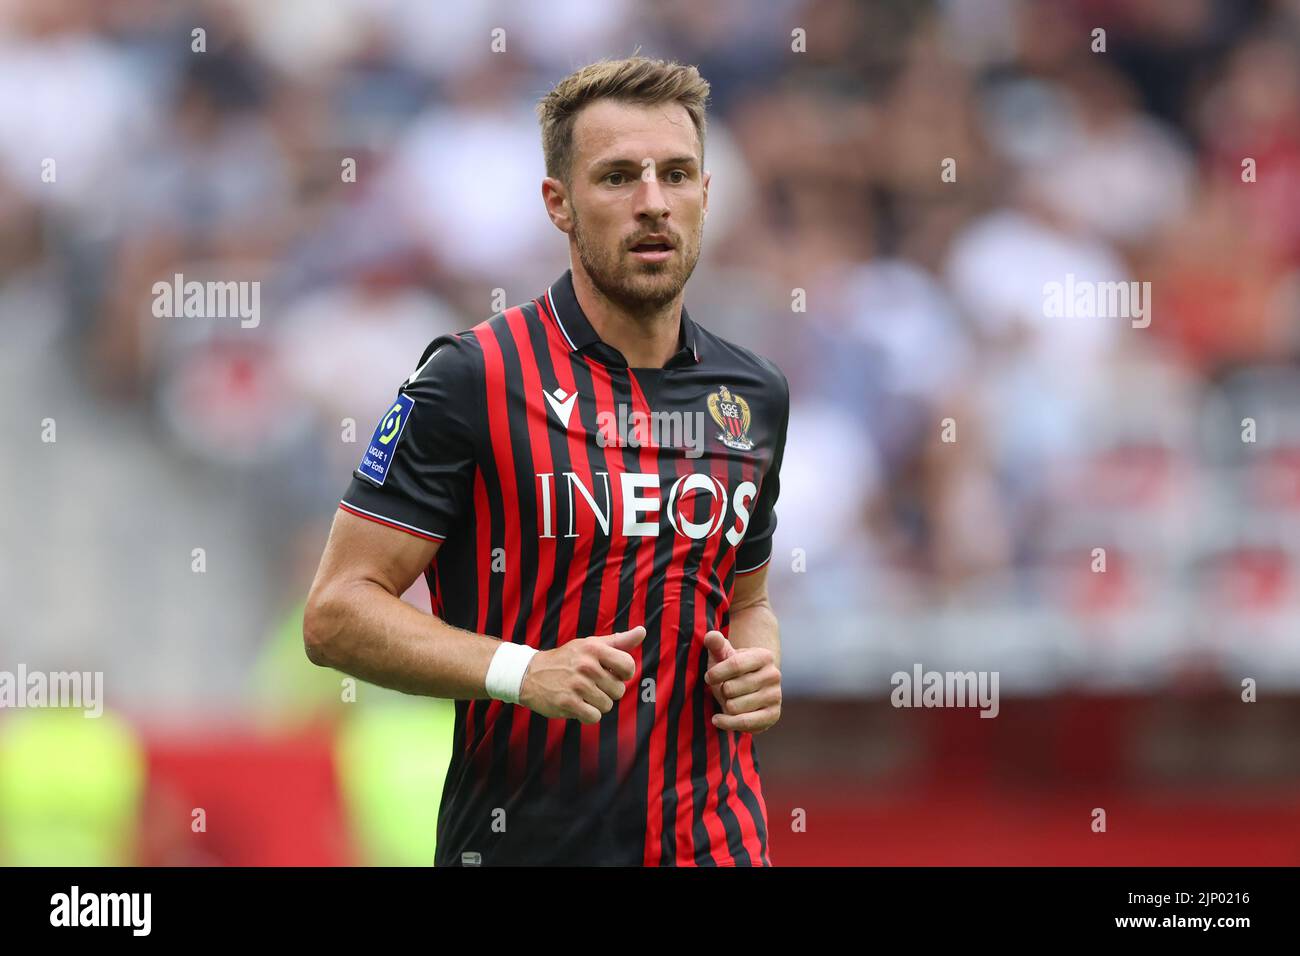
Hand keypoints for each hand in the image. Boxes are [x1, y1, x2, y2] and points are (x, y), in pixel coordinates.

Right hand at [518, 626, 645, 722]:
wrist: (530, 674)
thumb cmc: (566, 659)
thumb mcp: (590, 645)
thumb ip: (618, 641)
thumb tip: (642, 631)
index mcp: (594, 648)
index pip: (628, 666)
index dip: (624, 674)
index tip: (611, 673)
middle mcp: (586, 665)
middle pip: (618, 690)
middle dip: (607, 691)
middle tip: (590, 684)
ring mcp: (576, 685)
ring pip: (607, 706)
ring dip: (597, 704)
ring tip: (582, 694)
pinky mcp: (567, 703)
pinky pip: (594, 717)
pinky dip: (587, 715)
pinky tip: (576, 704)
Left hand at [702, 630, 780, 733]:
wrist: (749, 690)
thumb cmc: (731, 671)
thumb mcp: (723, 656)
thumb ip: (716, 644)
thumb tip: (710, 636)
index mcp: (764, 656)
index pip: (735, 664)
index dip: (716, 673)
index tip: (708, 677)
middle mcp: (774, 675)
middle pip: (731, 688)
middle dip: (721, 691)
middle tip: (724, 689)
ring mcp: (775, 696)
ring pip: (734, 707)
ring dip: (725, 705)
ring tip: (729, 700)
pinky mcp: (773, 715)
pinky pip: (744, 723)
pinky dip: (727, 723)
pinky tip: (718, 719)